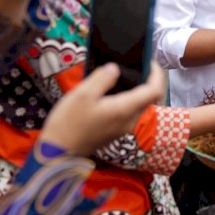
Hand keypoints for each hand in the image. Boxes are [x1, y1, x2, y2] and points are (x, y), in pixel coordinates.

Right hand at [38, 61, 165, 155]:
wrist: (57, 153)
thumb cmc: (68, 123)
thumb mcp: (82, 94)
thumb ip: (102, 78)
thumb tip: (115, 68)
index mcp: (125, 109)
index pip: (155, 90)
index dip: (158, 74)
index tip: (150, 61)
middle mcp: (129, 120)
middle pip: (151, 98)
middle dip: (150, 80)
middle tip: (141, 65)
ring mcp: (123, 128)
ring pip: (141, 106)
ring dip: (141, 90)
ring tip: (128, 75)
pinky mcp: (115, 131)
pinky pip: (131, 112)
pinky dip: (131, 99)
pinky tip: (116, 91)